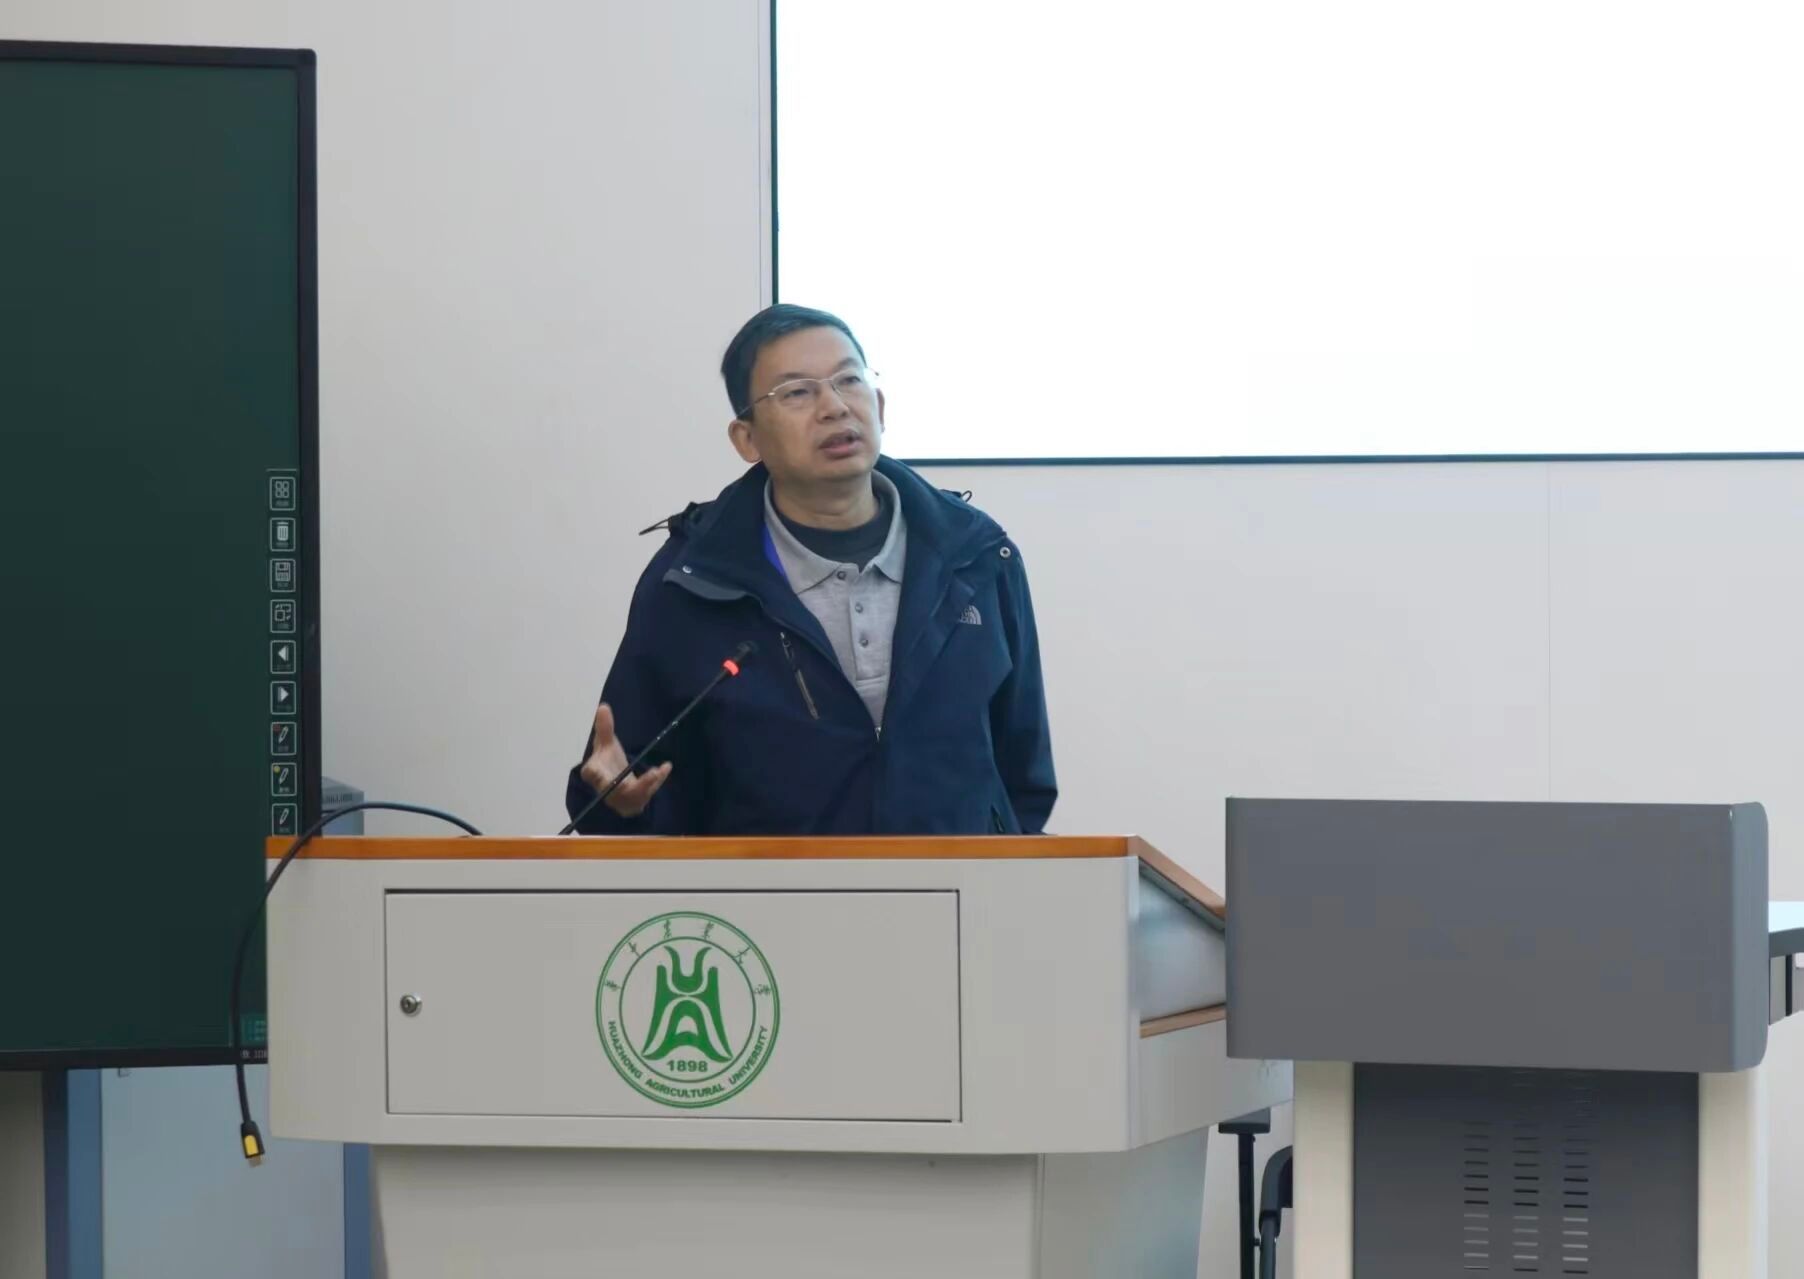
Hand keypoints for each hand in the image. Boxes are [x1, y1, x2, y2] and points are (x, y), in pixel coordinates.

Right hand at [579, 703, 671, 817]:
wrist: (615, 783)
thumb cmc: (607, 763)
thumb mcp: (605, 744)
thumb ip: (604, 728)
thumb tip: (603, 707)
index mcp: (596, 774)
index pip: (593, 775)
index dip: (597, 776)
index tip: (601, 771)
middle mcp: (608, 789)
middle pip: (617, 791)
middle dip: (631, 786)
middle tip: (649, 774)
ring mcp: (623, 798)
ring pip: (634, 795)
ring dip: (646, 785)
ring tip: (657, 772)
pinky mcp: (636, 801)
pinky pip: (647, 793)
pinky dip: (657, 781)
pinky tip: (666, 766)